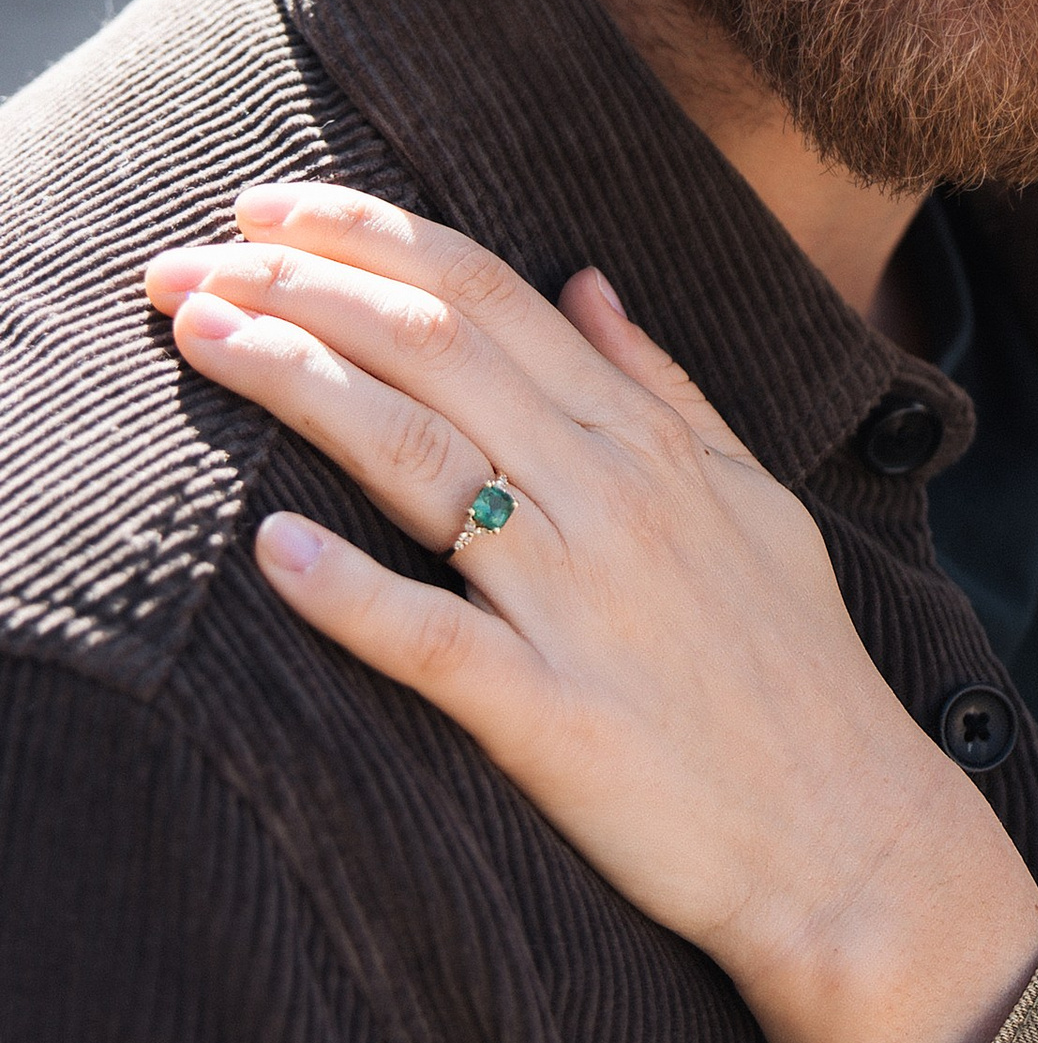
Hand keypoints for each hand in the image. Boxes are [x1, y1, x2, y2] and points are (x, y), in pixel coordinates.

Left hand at [142, 187, 1037, 1042]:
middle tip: (180, 261)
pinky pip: (437, 643)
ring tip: (199, 335)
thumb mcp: (750, 495)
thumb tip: (584, 279)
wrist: (851, 834)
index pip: (487, 295)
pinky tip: (269, 554)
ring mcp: (580, 606)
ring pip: (418, 460)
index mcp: (646, 441)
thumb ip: (661, 384)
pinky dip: (352, 595)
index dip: (369, 238)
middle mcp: (609, 499)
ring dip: (297, 384)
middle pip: (433, 350)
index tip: (266, 208)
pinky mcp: (554, 720)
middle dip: (297, 286)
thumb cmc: (794, 667)